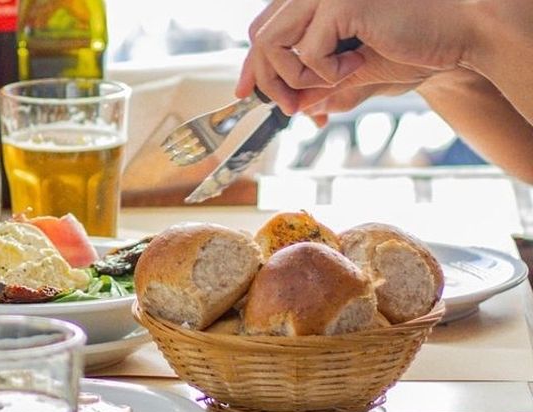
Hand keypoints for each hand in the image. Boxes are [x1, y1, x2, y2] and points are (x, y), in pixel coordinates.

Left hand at [236, 0, 471, 113]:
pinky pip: (307, 52)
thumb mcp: (355, 72)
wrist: (459, 34)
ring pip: (273, 43)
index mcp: (317, 0)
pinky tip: (357, 66)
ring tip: (338, 79)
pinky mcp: (341, 3)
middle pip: (261, 36)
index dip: (252, 63)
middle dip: (268, 80)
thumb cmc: (415, 47)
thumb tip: (291, 107)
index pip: (264, 27)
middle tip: (289, 108)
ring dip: (298, 77)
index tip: (246, 92)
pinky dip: (326, 72)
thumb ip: (319, 85)